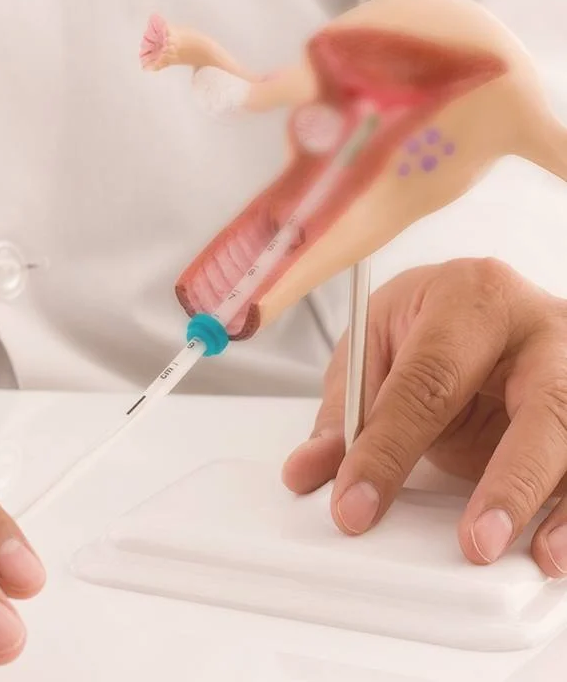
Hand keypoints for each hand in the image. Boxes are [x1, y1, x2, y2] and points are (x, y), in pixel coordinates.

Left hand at [282, 258, 566, 575]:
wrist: (469, 308)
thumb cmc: (420, 323)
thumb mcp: (370, 351)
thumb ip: (346, 415)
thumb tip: (309, 470)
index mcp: (469, 297)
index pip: (429, 380)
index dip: (389, 448)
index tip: (356, 503)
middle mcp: (536, 326)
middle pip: (542, 404)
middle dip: (511, 479)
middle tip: (476, 540)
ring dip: (556, 501)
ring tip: (537, 554)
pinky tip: (554, 544)